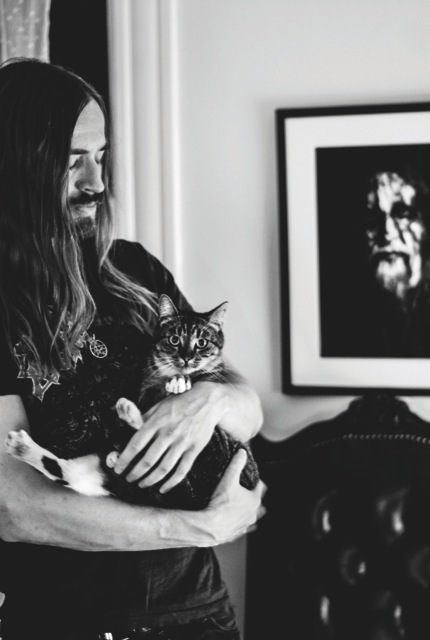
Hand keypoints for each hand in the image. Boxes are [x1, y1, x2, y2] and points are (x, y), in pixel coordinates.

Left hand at [114, 382, 228, 490]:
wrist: (208, 400)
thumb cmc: (180, 402)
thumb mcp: (159, 406)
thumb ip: (143, 418)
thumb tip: (127, 428)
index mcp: (156, 422)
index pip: (135, 445)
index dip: (124, 460)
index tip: (117, 469)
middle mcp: (168, 434)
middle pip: (147, 461)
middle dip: (135, 473)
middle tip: (128, 479)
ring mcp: (182, 443)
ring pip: (163, 468)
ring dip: (150, 480)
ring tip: (142, 484)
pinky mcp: (194, 449)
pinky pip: (181, 471)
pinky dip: (171, 483)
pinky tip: (162, 489)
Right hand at [200, 448, 266, 544]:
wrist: (209, 526)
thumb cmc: (221, 504)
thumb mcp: (228, 480)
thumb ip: (236, 464)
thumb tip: (242, 453)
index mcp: (254, 500)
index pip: (260, 487)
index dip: (256, 481)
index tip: (252, 478)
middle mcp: (252, 514)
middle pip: (258, 504)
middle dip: (254, 498)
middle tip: (248, 492)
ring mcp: (245, 525)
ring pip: (251, 518)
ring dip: (248, 512)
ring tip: (244, 508)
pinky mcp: (235, 533)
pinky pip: (241, 528)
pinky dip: (239, 524)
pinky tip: (235, 522)